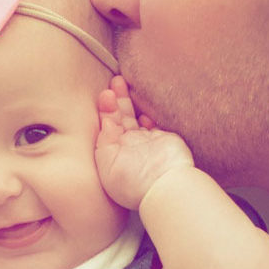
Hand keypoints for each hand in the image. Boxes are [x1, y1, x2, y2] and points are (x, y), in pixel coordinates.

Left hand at [95, 76, 194, 209]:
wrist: (164, 188)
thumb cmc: (133, 182)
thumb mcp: (108, 164)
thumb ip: (105, 141)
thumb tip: (106, 121)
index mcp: (113, 153)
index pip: (106, 126)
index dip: (105, 109)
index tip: (106, 95)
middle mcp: (129, 147)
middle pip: (120, 118)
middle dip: (117, 99)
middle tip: (115, 81)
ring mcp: (146, 142)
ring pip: (135, 117)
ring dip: (129, 101)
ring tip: (122, 82)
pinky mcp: (164, 139)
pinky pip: (155, 121)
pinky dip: (149, 113)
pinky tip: (143, 108)